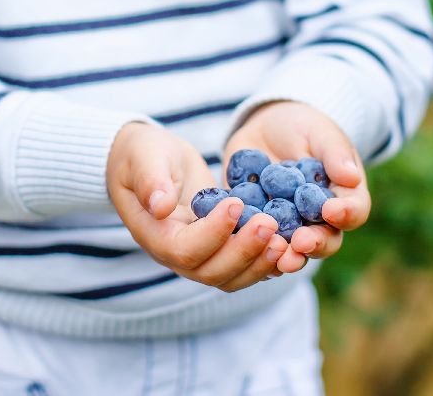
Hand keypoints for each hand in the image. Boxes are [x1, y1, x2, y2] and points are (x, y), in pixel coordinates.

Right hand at [107, 123, 288, 291]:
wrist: (149, 162)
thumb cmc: (143, 156)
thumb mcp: (144, 158)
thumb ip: (151, 180)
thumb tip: (161, 206)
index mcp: (156, 236)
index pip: (185, 250)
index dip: (213, 232)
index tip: (236, 203)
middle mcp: (176, 255)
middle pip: (212, 272)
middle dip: (244, 251)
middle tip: (270, 223)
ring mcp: (199, 256)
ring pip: (231, 278)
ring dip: (259, 263)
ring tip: (284, 240)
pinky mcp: (219, 250)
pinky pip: (243, 268)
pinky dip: (266, 263)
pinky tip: (289, 246)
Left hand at [224, 102, 370, 272]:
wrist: (263, 128)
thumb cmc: (302, 126)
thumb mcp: (319, 131)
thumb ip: (335, 153)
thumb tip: (352, 176)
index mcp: (342, 196)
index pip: (353, 212)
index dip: (346, 215)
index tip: (331, 211)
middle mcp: (318, 219)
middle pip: (325, 240)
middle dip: (314, 244)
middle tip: (301, 243)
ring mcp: (288, 227)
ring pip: (292, 251)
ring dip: (286, 256)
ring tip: (278, 257)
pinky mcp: (258, 227)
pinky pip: (257, 243)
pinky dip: (252, 247)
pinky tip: (244, 244)